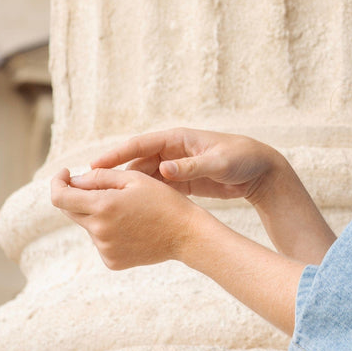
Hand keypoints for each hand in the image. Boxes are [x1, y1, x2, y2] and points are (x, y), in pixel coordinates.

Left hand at [50, 167, 210, 269]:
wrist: (186, 234)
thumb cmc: (163, 201)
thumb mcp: (134, 179)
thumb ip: (100, 177)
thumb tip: (74, 181)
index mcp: (103, 206)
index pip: (60, 198)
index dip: (57, 183)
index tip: (65, 175)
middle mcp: (99, 230)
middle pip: (71, 211)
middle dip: (79, 197)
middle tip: (103, 189)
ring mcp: (104, 248)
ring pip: (89, 225)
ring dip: (99, 215)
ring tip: (131, 212)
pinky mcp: (111, 261)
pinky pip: (101, 242)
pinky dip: (109, 232)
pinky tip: (132, 229)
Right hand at [90, 127, 282, 202]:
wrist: (262, 171)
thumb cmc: (243, 159)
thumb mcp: (219, 162)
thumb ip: (192, 166)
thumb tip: (163, 169)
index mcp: (178, 139)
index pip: (140, 144)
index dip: (116, 155)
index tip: (94, 166)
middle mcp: (173, 151)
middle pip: (136, 162)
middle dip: (113, 175)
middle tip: (89, 189)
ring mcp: (176, 167)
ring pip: (143, 178)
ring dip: (125, 189)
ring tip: (103, 203)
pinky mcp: (182, 182)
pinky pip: (156, 189)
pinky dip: (143, 198)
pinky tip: (129, 212)